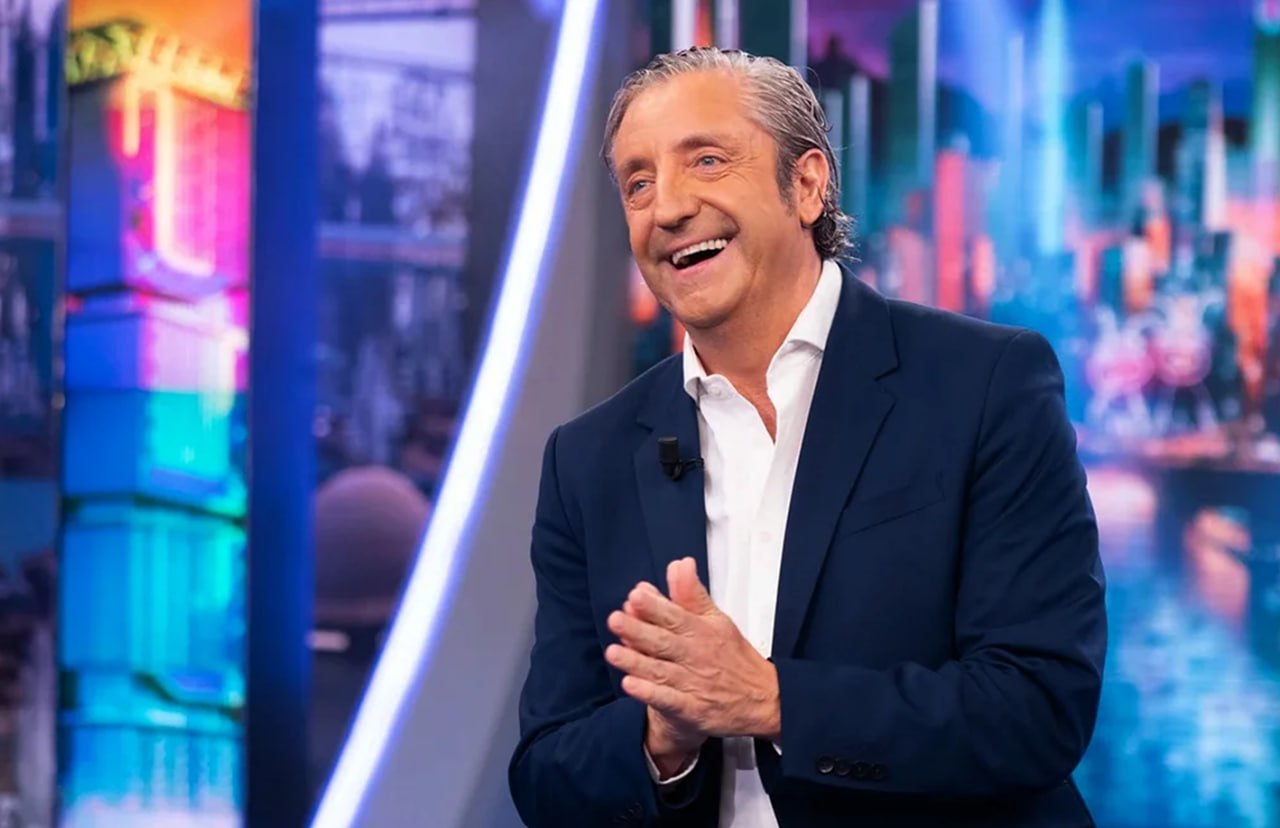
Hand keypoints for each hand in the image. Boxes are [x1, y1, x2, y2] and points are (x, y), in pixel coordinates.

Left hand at [606, 557, 780, 742]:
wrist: (763, 699)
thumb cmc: (734, 657)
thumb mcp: (717, 620)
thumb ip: (692, 594)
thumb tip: (680, 565)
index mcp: (702, 632)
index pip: (675, 615)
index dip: (655, 606)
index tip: (637, 595)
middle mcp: (696, 656)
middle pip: (664, 641)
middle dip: (638, 630)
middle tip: (617, 619)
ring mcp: (694, 683)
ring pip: (661, 670)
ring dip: (636, 662)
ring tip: (614, 652)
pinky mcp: (692, 709)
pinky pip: (668, 700)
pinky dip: (649, 694)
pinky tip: (631, 685)